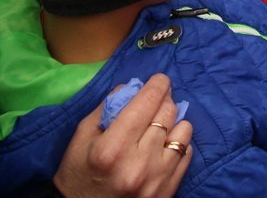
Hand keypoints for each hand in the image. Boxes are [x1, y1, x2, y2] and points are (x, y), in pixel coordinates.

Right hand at [53, 73, 191, 197]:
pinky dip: (179, 143)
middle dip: (164, 99)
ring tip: (162, 123)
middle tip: (158, 98)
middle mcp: (138, 163)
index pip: (146, 103)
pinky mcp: (168, 190)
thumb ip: (107, 108)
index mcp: (112, 148)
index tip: (160, 79)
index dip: (157, 85)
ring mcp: (157, 178)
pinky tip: (166, 144)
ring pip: (183, 131)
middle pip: (167, 113)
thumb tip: (133, 87)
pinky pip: (187, 153)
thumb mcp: (81, 138)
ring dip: (175, 121)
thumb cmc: (78, 174)